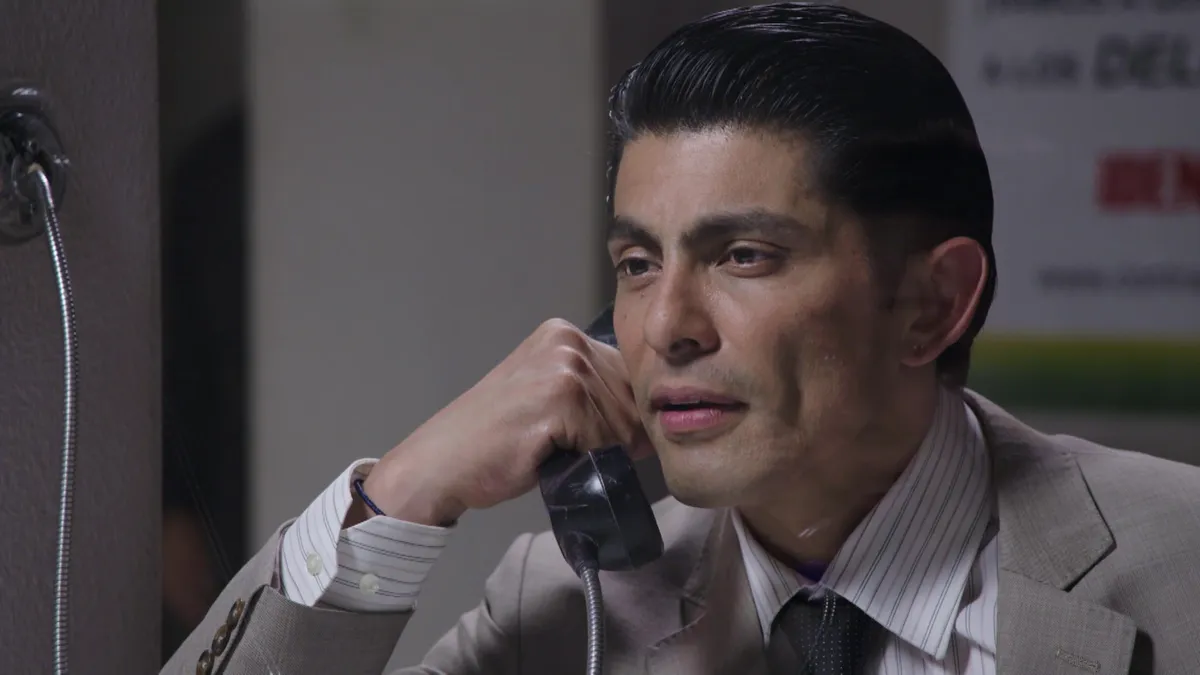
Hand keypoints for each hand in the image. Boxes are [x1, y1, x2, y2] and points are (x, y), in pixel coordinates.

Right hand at [359, 319, 649, 526]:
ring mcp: (564, 367)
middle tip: (555, 445)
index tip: (576, 435)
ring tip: (547, 449)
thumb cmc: (497, 442)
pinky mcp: (560, 399)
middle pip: (632, 404)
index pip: (630, 381)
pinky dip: (580, 461)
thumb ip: (596, 393)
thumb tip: (655, 415)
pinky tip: (543, 454)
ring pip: (622, 428)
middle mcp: (567, 341)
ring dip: (593, 453)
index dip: (615, 419)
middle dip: (607, 438)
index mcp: (565, 334)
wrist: (442, 464)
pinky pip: (603, 444)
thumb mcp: (551, 400)